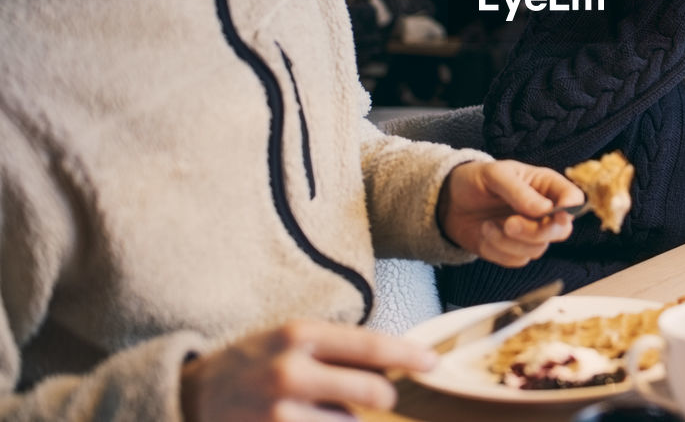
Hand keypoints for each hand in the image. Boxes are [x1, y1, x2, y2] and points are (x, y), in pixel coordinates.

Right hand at [180, 320, 435, 421]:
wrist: (187, 398)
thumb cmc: (251, 364)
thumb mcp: (288, 340)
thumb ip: (336, 349)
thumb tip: (393, 362)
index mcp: (299, 335)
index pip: (371, 346)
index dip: (409, 355)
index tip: (434, 362)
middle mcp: (290, 372)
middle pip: (372, 390)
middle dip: (383, 396)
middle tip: (379, 395)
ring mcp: (279, 413)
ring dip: (344, 421)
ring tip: (313, 410)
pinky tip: (302, 420)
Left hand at [439, 160, 582, 266]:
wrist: (449, 201)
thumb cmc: (475, 180)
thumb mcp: (495, 175)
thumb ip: (520, 192)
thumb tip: (545, 209)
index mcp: (546, 186)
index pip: (573, 199)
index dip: (570, 208)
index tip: (556, 214)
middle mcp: (544, 211)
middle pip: (561, 231)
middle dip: (536, 231)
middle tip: (510, 224)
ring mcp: (530, 233)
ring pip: (537, 249)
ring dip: (509, 241)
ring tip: (488, 225)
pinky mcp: (514, 250)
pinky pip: (516, 260)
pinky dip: (498, 249)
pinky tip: (485, 232)